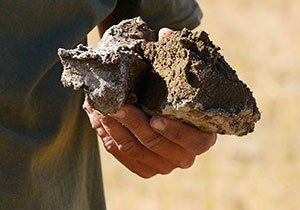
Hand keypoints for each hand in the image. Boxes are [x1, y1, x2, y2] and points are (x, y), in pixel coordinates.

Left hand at [83, 28, 216, 177]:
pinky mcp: (146, 168)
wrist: (162, 113)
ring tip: (99, 108)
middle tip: (115, 105)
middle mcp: (185, 156)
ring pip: (134, 150)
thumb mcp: (176, 79)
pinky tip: (99, 118)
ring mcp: (164, 165)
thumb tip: (166, 35)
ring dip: (114, 129)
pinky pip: (123, 156)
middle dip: (133, 124)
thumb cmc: (171, 96)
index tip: (154, 117)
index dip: (174, 131)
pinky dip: (108, 137)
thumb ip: (173, 59)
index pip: (194, 141)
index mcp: (203, 136)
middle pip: (157, 145)